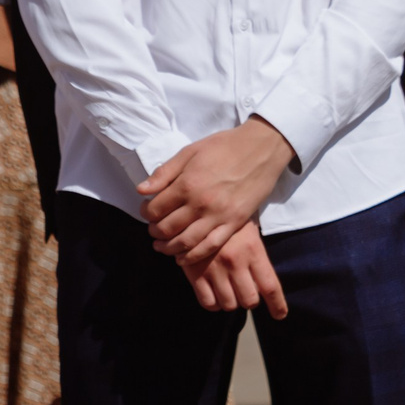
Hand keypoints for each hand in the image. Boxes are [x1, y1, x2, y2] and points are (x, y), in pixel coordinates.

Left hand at [142, 118, 297, 265]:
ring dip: (168, 247)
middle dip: (154, 231)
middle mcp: (201, 203)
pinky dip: (193, 256)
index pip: (154, 209)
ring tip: (162, 245)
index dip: (145, 212)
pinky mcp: (235, 222)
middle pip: (167, 228)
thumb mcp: (191, 151)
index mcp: (187, 184)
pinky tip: (183, 257)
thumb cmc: (225, 146)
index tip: (146, 209)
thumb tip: (141, 190)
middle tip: (154, 228)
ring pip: (185, 241)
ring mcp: (219, 215)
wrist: (263, 148)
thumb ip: (165, 172)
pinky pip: (210, 245)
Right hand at [179, 223, 287, 316]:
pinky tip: (216, 295)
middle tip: (248, 294)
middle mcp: (235, 263)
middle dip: (251, 301)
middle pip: (250, 300)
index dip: (277, 305)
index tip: (280, 315)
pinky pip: (208, 303)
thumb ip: (258, 258)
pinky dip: (215, 305)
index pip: (270, 286)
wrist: (196, 213)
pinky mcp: (195, 275)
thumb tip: (266, 285)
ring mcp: (214, 270)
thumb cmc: (231, 224)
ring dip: (232, 302)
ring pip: (229, 304)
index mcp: (253, 251)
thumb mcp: (251, 234)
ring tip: (231, 292)